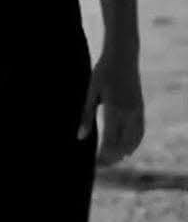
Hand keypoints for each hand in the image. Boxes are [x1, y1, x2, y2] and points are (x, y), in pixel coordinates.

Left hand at [78, 49, 144, 165]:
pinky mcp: (141, 109)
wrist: (123, 56)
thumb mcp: (90, 92)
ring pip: (133, 142)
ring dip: (123, 153)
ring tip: (111, 160)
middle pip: (122, 145)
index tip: (94, 163)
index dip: (103, 155)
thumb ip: (86, 115)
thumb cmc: (102, 72)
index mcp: (114, 109)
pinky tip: (125, 150)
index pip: (110, 141)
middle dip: (112, 158)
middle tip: (100, 165)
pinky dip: (133, 144)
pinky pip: (140, 133)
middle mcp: (129, 113)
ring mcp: (137, 111)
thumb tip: (80, 137)